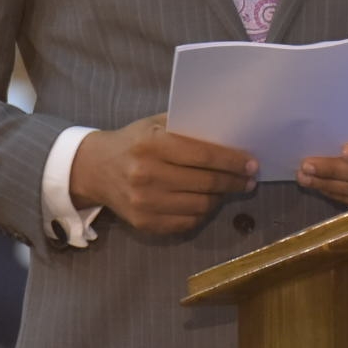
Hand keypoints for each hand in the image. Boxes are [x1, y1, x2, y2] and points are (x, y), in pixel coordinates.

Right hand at [70, 114, 257, 234]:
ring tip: (230, 189)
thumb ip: (187, 128)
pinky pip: (186, 222)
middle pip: (205, 182)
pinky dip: (203, 213)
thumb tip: (229, 136)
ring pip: (200, 206)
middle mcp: (147, 174)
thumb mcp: (155, 124)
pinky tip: (208, 202)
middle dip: (233, 182)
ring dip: (220, 198)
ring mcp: (145, 202)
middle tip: (249, 180)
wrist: (95, 169)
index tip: (251, 163)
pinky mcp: (144, 223)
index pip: (202, 155)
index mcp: (152, 144)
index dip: (231, 161)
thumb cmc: (134, 141)